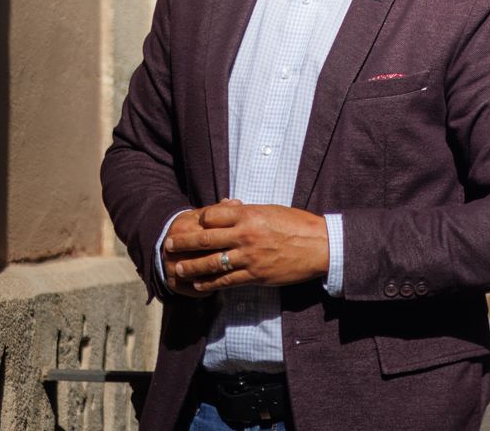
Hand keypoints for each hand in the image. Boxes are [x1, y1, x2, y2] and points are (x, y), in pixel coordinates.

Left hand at [164, 202, 329, 291]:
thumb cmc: (298, 224)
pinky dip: (210, 283)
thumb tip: (227, 206)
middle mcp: (246, 235)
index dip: (199, 220)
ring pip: (211, 263)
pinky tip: (199, 284)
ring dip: (191, 266)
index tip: (191, 223)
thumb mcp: (271, 210)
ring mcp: (249, 257)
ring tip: (177, 268)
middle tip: (168, 245)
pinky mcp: (255, 275)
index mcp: (250, 215)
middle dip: (184, 243)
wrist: (321, 246)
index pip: (213, 216)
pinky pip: (226, 281)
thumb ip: (247, 210)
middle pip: (205, 240)